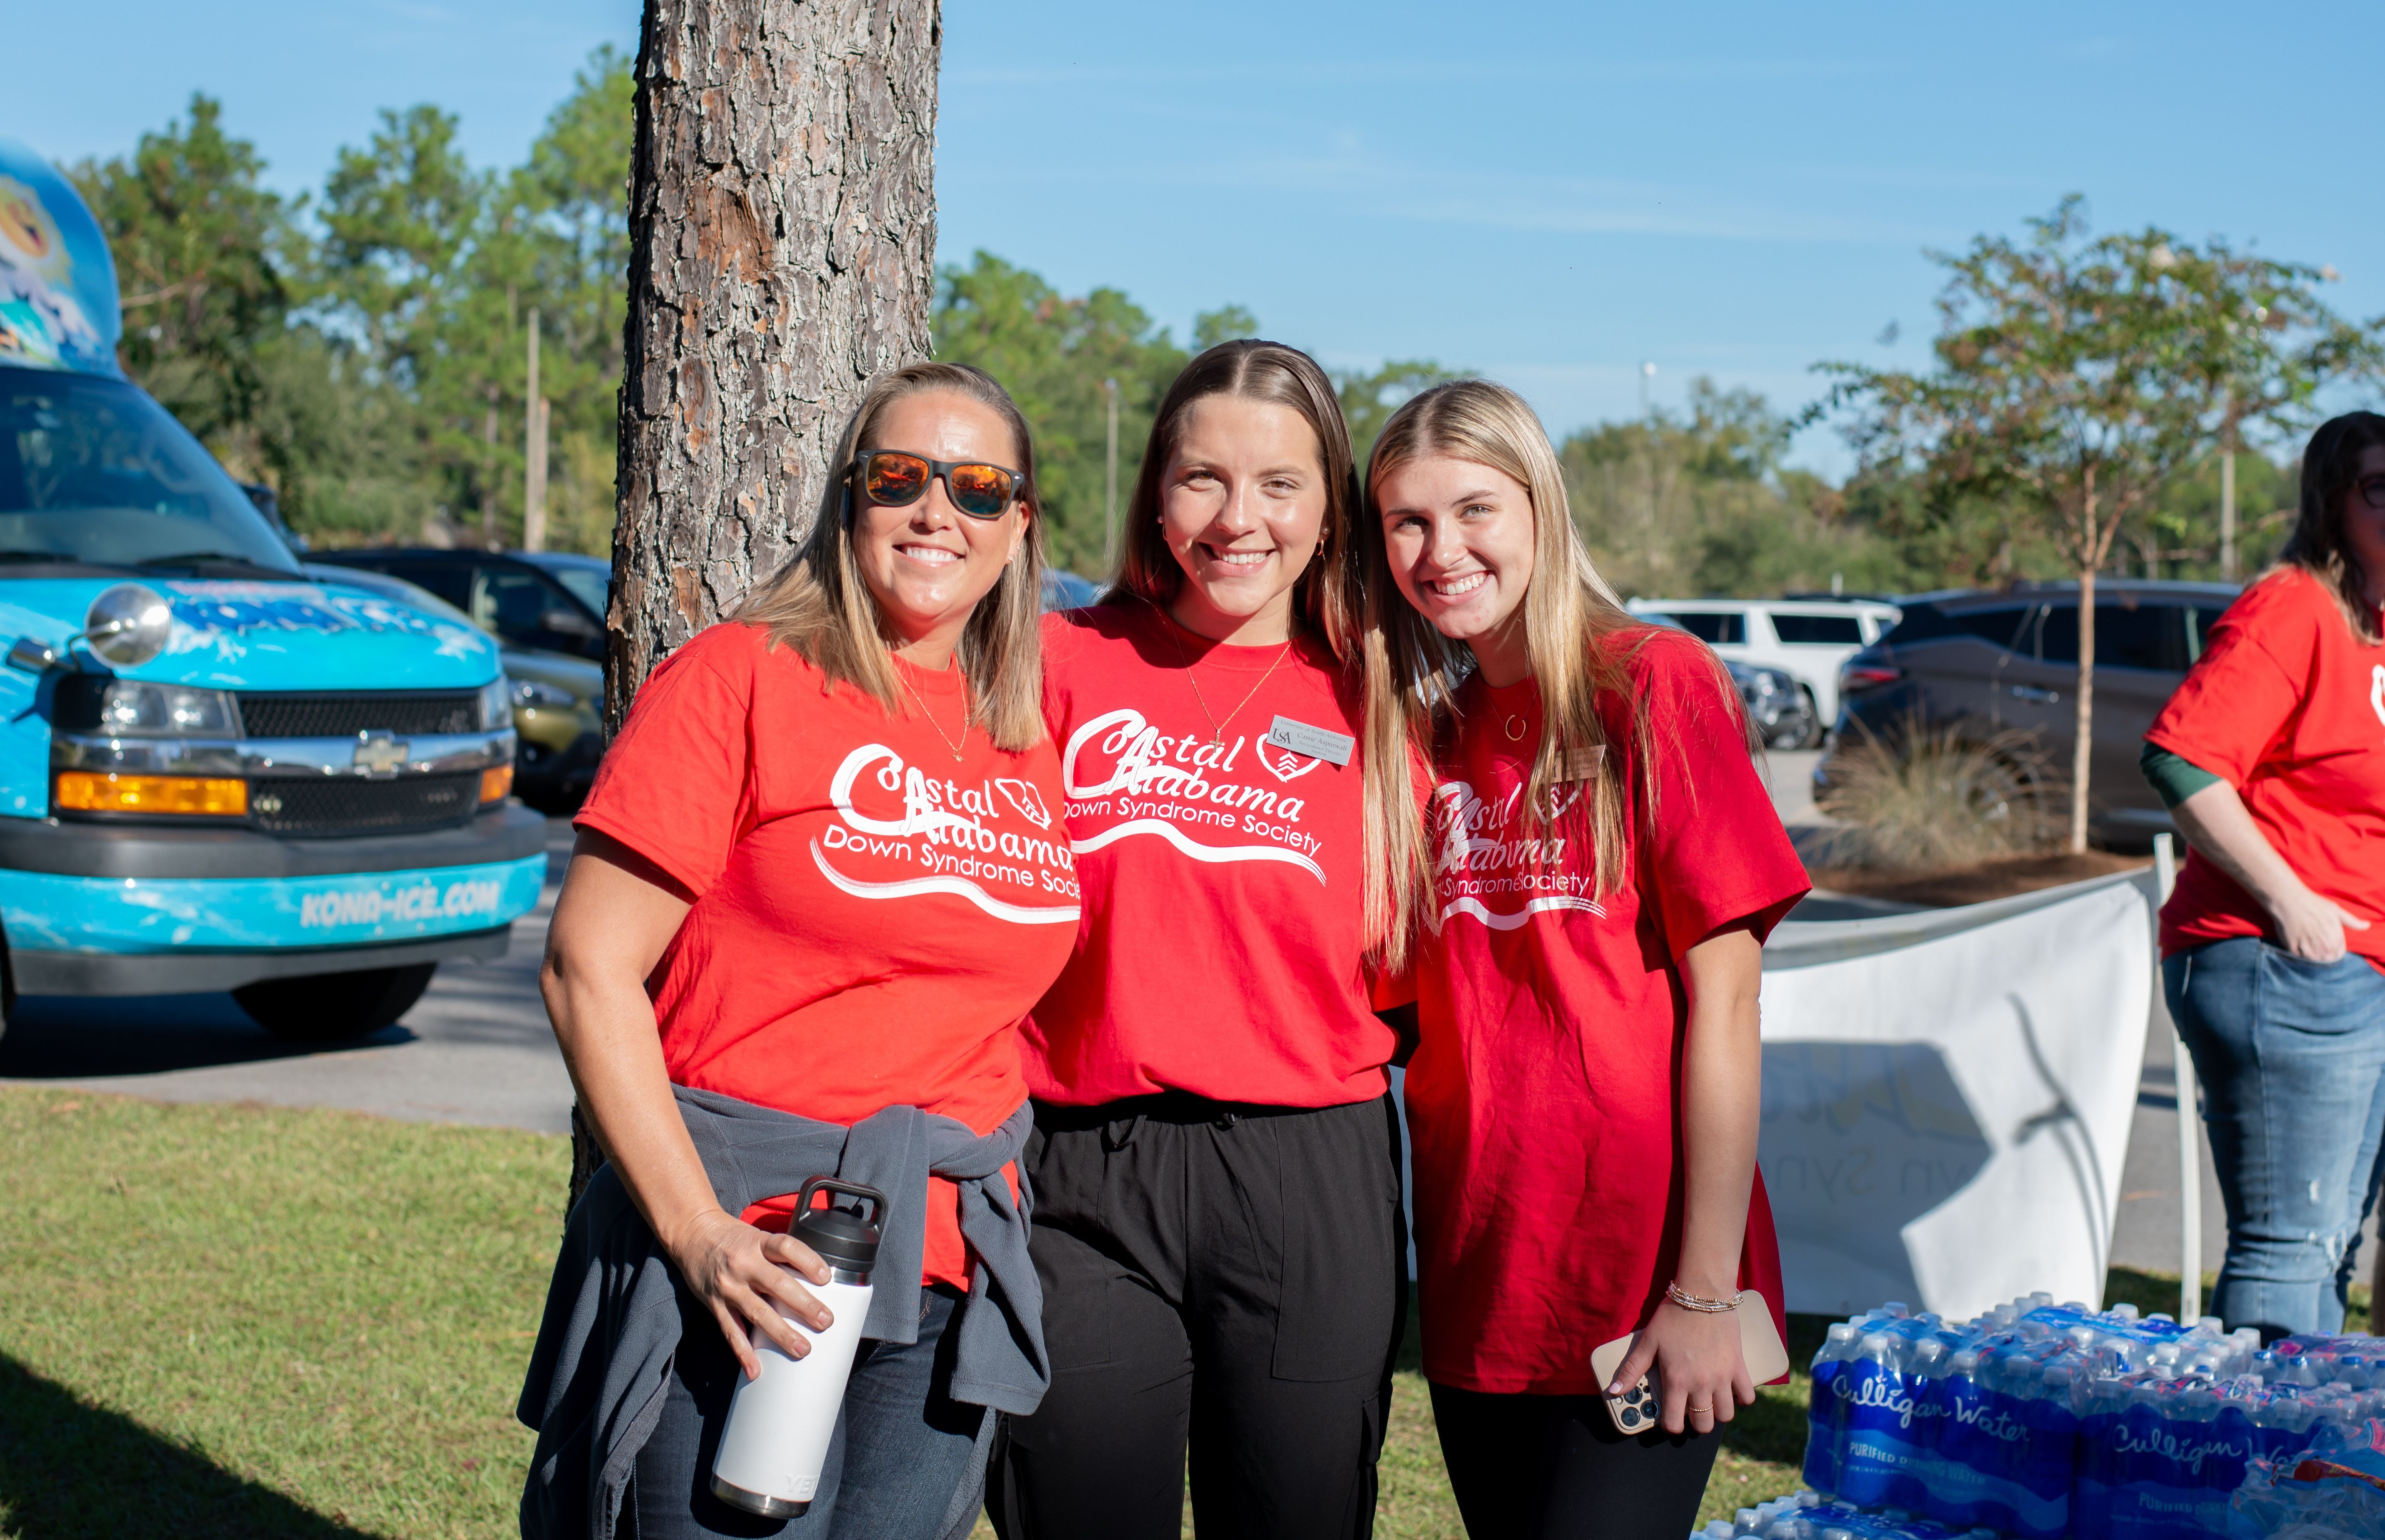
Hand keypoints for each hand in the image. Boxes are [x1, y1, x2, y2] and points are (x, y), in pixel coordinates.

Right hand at [662, 1206, 834, 1379]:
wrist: (692, 1233)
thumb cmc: (732, 1237)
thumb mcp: (757, 1236)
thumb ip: (780, 1254)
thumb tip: (814, 1277)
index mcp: (758, 1242)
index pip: (787, 1248)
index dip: (808, 1261)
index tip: (826, 1278)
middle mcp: (744, 1264)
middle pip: (778, 1284)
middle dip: (804, 1305)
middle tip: (825, 1321)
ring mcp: (729, 1286)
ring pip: (757, 1312)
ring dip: (781, 1333)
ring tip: (802, 1349)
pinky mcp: (715, 1304)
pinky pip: (731, 1331)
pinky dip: (743, 1352)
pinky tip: (755, 1369)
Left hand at [1608, 1298, 1754, 1436]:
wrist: (1702, 1294)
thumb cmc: (1672, 1317)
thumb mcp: (1648, 1342)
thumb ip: (1631, 1369)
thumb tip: (1613, 1391)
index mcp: (1676, 1380)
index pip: (1674, 1423)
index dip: (1671, 1427)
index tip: (1671, 1419)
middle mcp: (1701, 1384)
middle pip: (1704, 1425)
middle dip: (1696, 1423)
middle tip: (1692, 1410)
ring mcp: (1723, 1378)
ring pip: (1726, 1416)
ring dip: (1718, 1413)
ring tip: (1711, 1400)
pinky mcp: (1739, 1367)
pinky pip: (1748, 1396)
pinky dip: (1741, 1398)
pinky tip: (1731, 1390)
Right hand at [2268, 883, 2369, 962]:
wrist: (2289, 899)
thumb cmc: (2314, 904)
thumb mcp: (2336, 911)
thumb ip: (2352, 921)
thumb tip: (2367, 925)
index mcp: (2335, 938)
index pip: (2338, 954)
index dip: (2335, 951)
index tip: (2328, 944)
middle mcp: (2323, 945)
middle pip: (2326, 959)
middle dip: (2324, 955)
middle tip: (2317, 945)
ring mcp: (2307, 947)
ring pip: (2313, 960)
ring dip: (2312, 955)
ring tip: (2309, 945)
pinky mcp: (2292, 946)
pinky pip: (2299, 956)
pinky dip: (2300, 953)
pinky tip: (2299, 944)